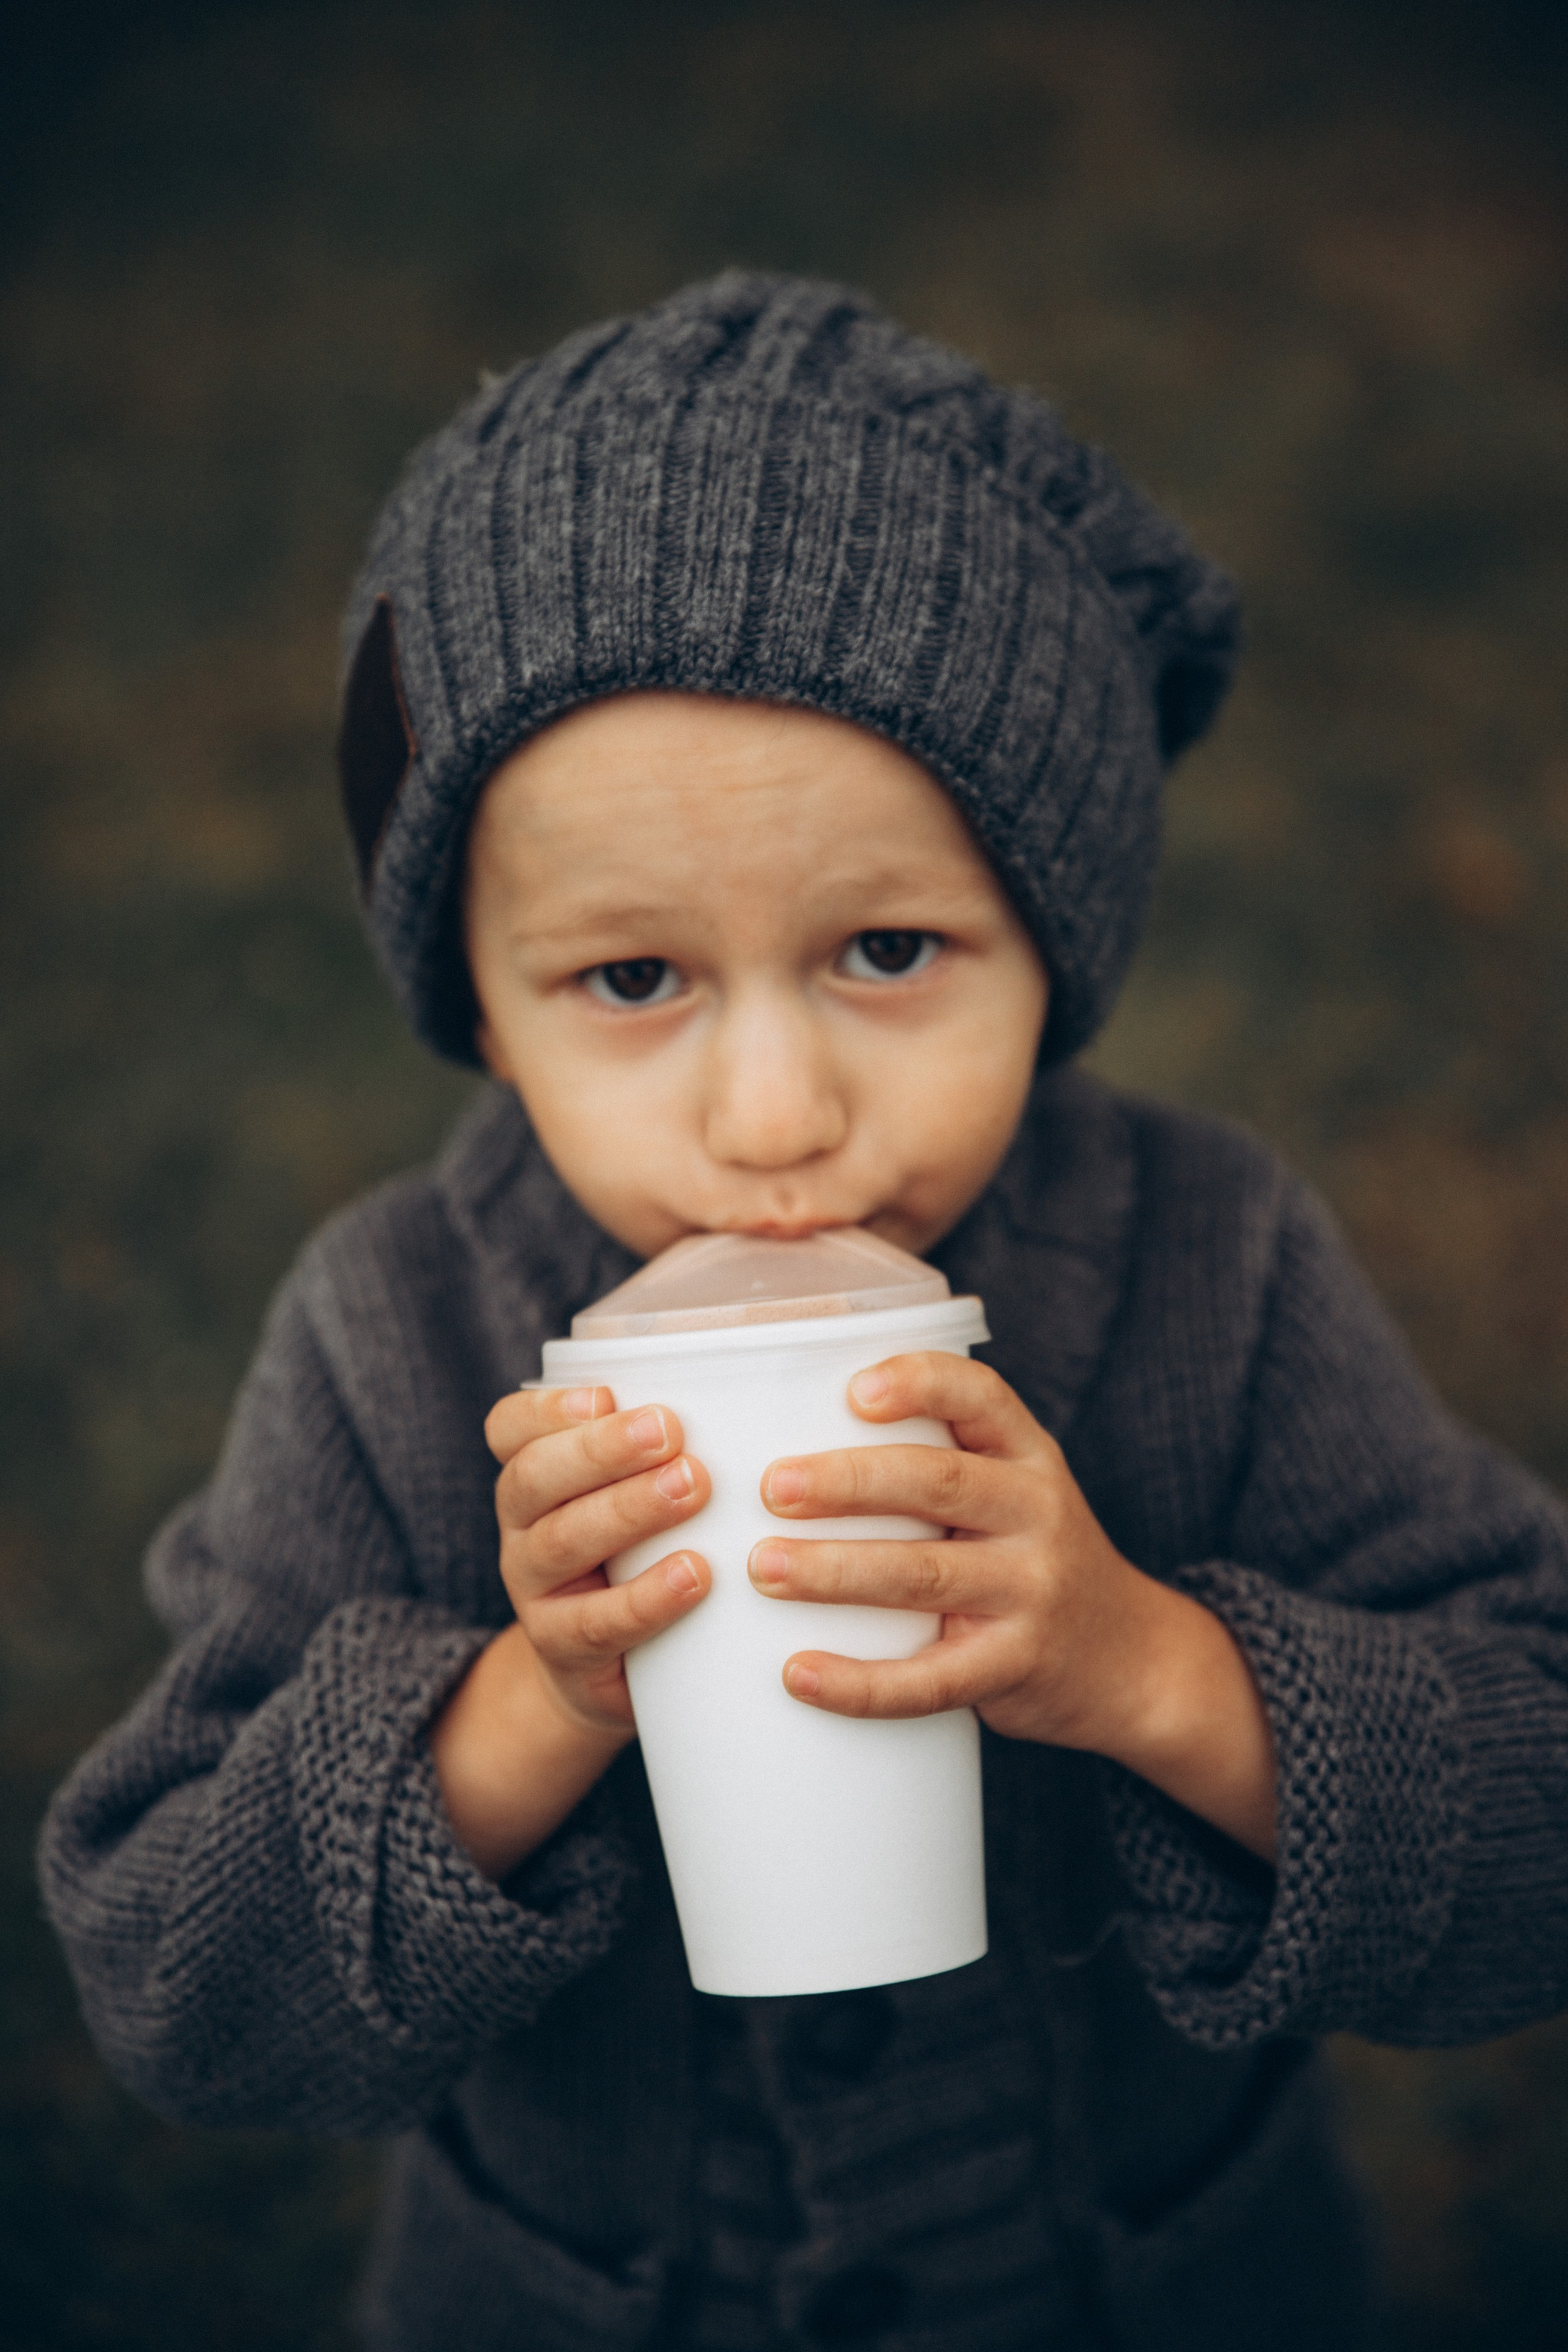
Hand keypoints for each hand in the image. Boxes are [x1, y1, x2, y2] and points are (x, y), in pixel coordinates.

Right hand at [427, 1384, 710, 1878]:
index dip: (548, 1408)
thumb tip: (748, 1375)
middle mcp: (522, 1527)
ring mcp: (534, 1590)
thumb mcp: (636, 1493)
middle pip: (534, 1478)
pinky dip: (646, 1596)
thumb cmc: (639, 1553)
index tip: (607, 1394)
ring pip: (562, 1542)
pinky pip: (597, 1623)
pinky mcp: (564, 1650)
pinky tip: (694, 1573)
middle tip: (669, 1430)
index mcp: (534, 1475)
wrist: (613, 1670)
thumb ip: (665, 1445)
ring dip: (629, 1509)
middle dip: (602, 1449)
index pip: (510, 1427)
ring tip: (693, 1487)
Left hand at [747, 1352, 1276, 1860]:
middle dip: (848, 1482)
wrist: (1130, 1658)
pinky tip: (798, 1672)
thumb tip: (787, 1427)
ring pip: (924, 1576)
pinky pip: (930, 1679)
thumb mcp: (1015, 1489)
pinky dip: (859, 1682)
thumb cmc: (1033, 1556)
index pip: (981, 1396)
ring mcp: (1031, 1592)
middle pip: (939, 1482)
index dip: (919, 1384)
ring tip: (763, 1568)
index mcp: (1028, 1455)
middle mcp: (1038, 1513)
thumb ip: (940, 1459)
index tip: (852, 1390)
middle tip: (773, 1487)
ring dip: (834, 1572)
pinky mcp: (1014, 1667)